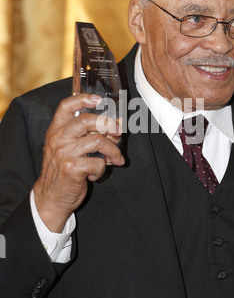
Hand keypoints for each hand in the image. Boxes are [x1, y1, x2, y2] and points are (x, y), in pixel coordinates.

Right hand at [33, 94, 124, 232]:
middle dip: (108, 124)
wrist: (50, 198)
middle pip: (87, 120)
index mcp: (56, 130)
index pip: (66, 106)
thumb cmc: (62, 171)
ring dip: (112, 151)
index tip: (99, 99)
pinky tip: (95, 174)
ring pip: (98, 141)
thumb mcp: (66, 148)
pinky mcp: (71, 168)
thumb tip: (115, 126)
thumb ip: (84, 135)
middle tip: (118, 132)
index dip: (83, 99)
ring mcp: (64, 153)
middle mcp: (58, 139)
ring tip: (115, 159)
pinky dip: (102, 169)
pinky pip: (98, 162)